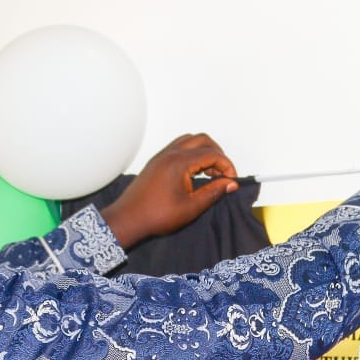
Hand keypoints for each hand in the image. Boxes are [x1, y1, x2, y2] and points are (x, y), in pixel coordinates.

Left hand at [101, 133, 239, 247]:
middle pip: (202, 140)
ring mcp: (161, 156)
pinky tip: (195, 173)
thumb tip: (231, 184)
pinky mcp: (156, 161)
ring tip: (210, 173)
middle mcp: (170, 153)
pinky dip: (192, 154)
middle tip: (223, 174)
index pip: (212, 154)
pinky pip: (179, 147)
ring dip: (204, 152)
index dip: (227, 166)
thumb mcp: (191, 207)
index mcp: (179, 162)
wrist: (128, 219)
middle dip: (217, 154)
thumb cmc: (157, 215)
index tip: (231, 181)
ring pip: (189, 141)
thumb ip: (213, 192)